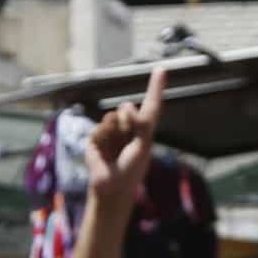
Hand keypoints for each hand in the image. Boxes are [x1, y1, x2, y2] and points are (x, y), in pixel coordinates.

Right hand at [81, 66, 163, 209]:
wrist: (111, 188)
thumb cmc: (132, 170)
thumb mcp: (142, 147)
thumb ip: (141, 125)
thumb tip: (128, 106)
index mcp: (143, 131)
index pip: (151, 106)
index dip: (155, 88)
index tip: (161, 69)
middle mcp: (127, 128)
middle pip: (126, 107)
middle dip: (128, 118)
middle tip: (129, 134)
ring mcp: (110, 132)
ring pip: (112, 117)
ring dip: (115, 130)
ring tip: (116, 149)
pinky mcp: (96, 139)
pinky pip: (100, 129)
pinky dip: (103, 139)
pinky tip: (104, 153)